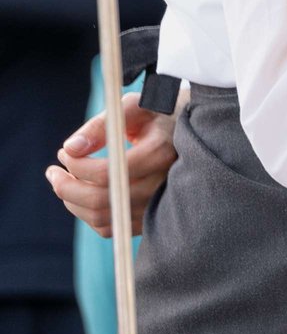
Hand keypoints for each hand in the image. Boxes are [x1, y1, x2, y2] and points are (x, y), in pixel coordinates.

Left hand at [47, 93, 178, 237]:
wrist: (185, 132)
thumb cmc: (154, 114)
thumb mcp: (131, 107)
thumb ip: (101, 124)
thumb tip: (71, 148)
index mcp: (161, 152)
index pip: (109, 173)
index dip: (77, 166)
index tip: (63, 153)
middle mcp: (163, 182)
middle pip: (102, 200)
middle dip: (67, 188)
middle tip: (53, 171)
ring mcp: (159, 203)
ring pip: (103, 217)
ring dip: (73, 202)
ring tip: (66, 180)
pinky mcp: (150, 217)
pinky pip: (110, 226)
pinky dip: (88, 213)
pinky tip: (84, 192)